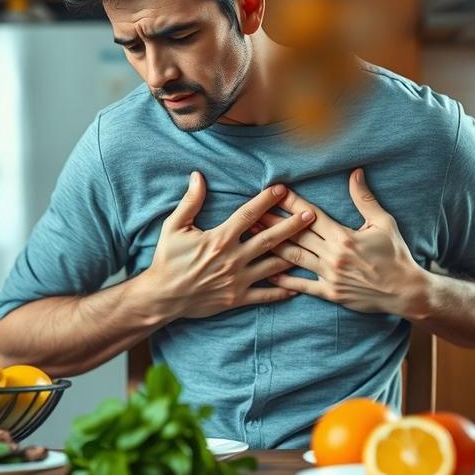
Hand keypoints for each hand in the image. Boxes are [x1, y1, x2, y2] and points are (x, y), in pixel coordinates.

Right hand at [143, 171, 316, 320]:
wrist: (162, 297)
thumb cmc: (167, 260)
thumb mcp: (173, 227)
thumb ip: (190, 202)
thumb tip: (197, 176)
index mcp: (220, 238)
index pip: (249, 215)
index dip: (267, 200)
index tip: (282, 189)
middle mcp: (233, 258)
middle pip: (269, 239)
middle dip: (292, 225)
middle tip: (311, 215)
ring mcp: (237, 280)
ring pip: (272, 266)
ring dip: (293, 255)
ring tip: (312, 247)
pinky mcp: (237, 298)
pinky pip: (265, 295)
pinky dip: (282, 291)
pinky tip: (297, 287)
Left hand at [253, 168, 429, 316]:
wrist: (406, 291)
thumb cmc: (396, 254)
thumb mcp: (384, 223)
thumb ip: (365, 199)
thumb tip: (355, 173)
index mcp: (343, 236)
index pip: (311, 215)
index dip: (291, 202)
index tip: (274, 191)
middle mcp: (333, 255)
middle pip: (296, 235)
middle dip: (273, 223)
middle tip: (252, 214)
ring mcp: (330, 275)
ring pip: (294, 258)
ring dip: (272, 247)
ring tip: (253, 239)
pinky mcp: (330, 293)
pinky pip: (303, 286)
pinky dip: (285, 280)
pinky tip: (268, 275)